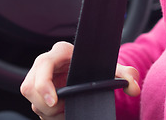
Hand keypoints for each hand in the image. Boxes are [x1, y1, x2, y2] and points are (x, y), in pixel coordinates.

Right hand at [20, 42, 139, 118]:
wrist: (89, 71)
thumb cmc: (96, 66)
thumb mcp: (110, 69)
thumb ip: (124, 74)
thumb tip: (134, 87)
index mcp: (60, 51)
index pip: (43, 65)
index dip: (44, 85)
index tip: (55, 101)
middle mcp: (44, 63)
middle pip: (31, 87)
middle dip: (46, 103)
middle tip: (63, 109)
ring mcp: (37, 78)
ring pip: (33, 101)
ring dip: (49, 111)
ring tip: (67, 108)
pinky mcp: (37, 93)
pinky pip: (36, 108)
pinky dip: (49, 115)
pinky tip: (63, 111)